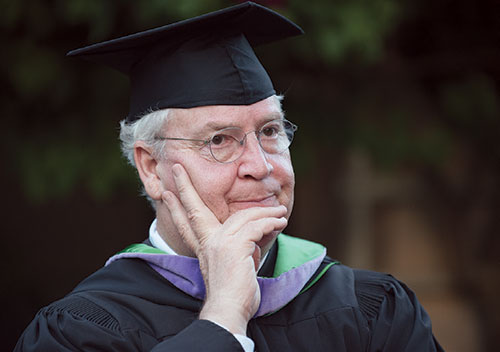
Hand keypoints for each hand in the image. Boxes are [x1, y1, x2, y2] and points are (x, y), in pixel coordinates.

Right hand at [162, 164, 287, 334]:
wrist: (229, 310)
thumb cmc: (233, 293)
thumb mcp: (232, 265)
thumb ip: (237, 249)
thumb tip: (254, 238)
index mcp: (203, 247)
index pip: (186, 223)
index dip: (176, 207)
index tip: (166, 193)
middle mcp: (207, 242)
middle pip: (194, 209)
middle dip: (184, 187)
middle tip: (177, 169)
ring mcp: (219, 243)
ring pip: (243, 216)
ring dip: (266, 212)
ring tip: (280, 211)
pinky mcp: (235, 247)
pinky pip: (256, 226)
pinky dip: (272, 222)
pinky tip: (281, 222)